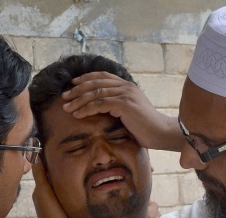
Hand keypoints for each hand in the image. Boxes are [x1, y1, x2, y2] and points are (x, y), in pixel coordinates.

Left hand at [61, 71, 183, 151]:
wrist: (160, 133)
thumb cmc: (145, 127)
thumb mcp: (129, 112)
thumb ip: (116, 106)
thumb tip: (100, 108)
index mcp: (127, 85)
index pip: (102, 76)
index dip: (86, 78)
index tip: (72, 84)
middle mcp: (126, 86)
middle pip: (96, 83)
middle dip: (77, 89)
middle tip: (65, 97)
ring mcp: (126, 94)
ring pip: (95, 93)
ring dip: (78, 100)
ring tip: (67, 108)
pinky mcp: (125, 104)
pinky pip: (100, 104)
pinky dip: (86, 109)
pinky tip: (77, 114)